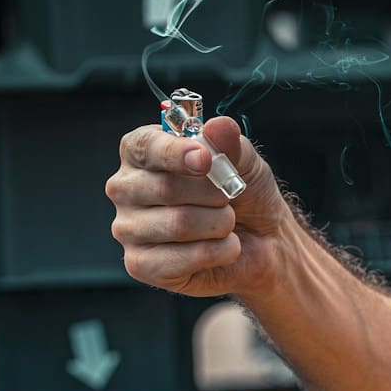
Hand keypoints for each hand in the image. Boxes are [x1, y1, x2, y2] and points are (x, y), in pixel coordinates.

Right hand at [105, 115, 294, 298]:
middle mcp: (126, 188)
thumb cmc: (244, 195)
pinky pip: (180, 259)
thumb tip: (219, 126)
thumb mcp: (244, 162)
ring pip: (178, 224)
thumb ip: (229, 143)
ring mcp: (128, 228)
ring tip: (227, 224)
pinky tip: (222, 248)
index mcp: (142, 153)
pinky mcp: (140, 265)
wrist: (264, 242)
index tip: (205, 160)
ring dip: (219, 224)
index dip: (175, 153)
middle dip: (213, 195)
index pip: (144, 146)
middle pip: (164, 188)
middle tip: (229, 199)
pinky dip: (217, 252)